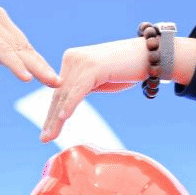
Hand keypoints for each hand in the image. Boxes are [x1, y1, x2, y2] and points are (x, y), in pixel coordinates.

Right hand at [0, 6, 57, 85]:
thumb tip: (16, 65)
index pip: (23, 45)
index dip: (37, 63)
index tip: (52, 79)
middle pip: (24, 46)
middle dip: (42, 66)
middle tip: (59, 83)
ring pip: (16, 49)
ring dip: (35, 67)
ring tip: (51, 82)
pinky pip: (1, 51)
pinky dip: (15, 64)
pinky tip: (25, 78)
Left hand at [39, 35, 195, 142]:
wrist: (151, 55)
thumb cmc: (127, 70)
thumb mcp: (99, 82)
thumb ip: (82, 88)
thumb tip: (66, 106)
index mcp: (71, 60)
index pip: (59, 92)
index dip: (52, 113)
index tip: (46, 132)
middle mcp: (72, 58)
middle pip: (59, 95)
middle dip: (51, 119)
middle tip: (43, 139)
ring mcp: (81, 61)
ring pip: (66, 95)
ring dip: (57, 118)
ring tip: (49, 136)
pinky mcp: (92, 66)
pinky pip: (79, 90)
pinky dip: (70, 105)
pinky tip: (63, 117)